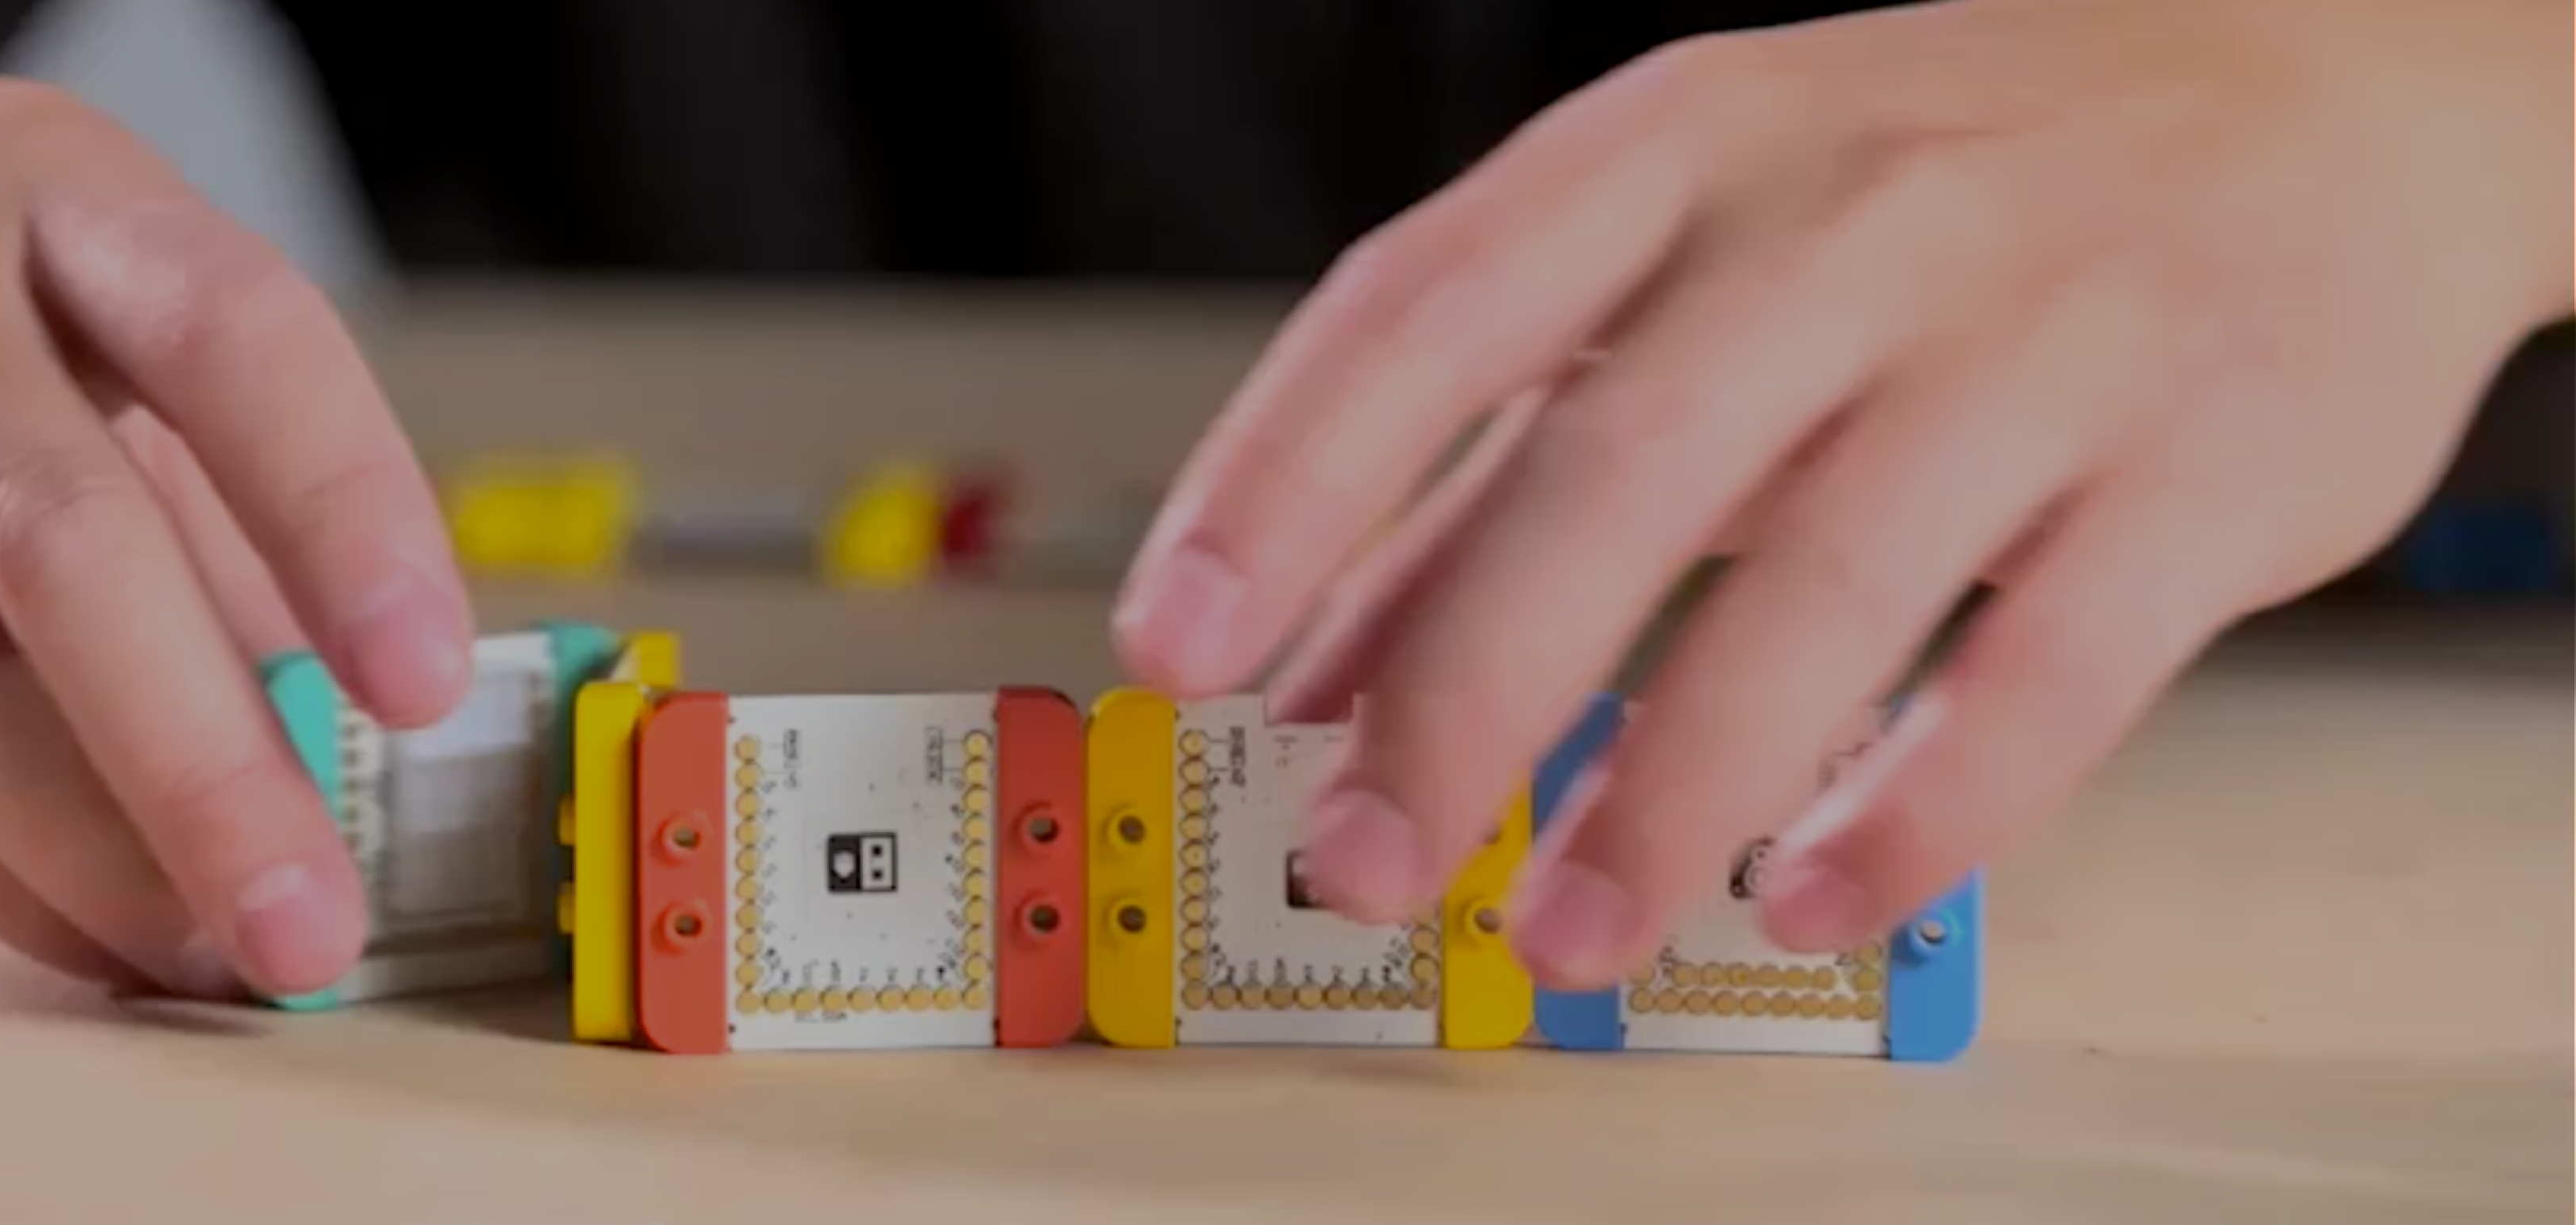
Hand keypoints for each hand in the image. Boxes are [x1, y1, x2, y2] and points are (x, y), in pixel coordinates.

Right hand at [0, 58, 473, 997]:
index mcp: (41, 188)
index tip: (426, 681)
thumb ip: (209, 478)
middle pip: (62, 542)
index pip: (231, 339)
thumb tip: (343, 712)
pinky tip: (84, 931)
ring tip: (220, 953)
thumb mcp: (69, 282)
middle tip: (313, 923)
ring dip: (97, 858)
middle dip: (205, 764)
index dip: (344, 511)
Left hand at [1112, 0, 2569, 985]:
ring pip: (1820, 593)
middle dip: (1458, 697)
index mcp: (1683, 142)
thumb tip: (1307, 668)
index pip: (1428, 306)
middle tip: (1358, 858)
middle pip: (1609, 473)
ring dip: (1665, 795)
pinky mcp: (2212, 467)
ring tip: (1569, 932)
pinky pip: (2041, 677)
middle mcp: (1854, 216)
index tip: (1176, 644)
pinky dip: (1913, 816)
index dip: (1281, 484)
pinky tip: (1809, 895)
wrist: (2341, 91)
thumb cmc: (1961, 181)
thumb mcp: (1698, 245)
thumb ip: (1495, 454)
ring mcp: (2047, 334)